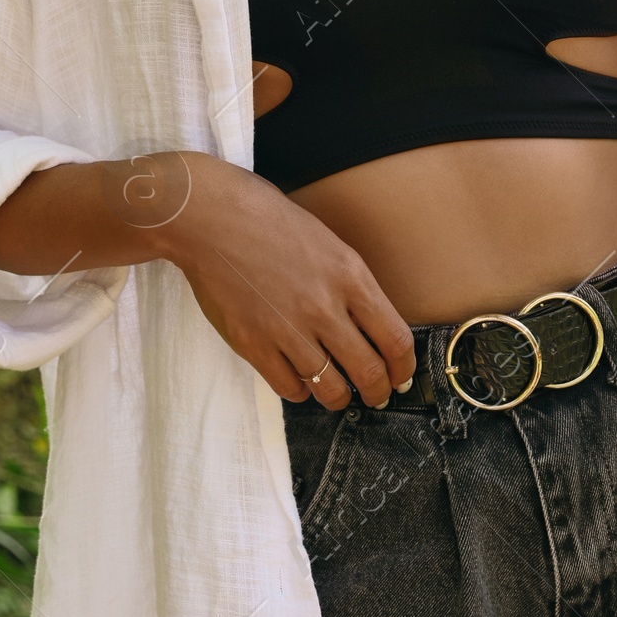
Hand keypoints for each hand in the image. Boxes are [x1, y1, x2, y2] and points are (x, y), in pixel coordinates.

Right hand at [141, 152, 417, 410]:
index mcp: (350, 277)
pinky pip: (289, 387)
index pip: (396, 340)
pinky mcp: (254, 344)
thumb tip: (372, 328)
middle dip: (377, 393)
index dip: (404, 368)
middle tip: (375, 396)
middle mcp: (324, 307)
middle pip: (368, 372)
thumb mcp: (329, 244)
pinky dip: (299, 390)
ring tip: (337, 394)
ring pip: (330, 389)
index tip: (400, 377)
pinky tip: (299, 380)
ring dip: (338, 398)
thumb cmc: (270, 222)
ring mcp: (288, 329)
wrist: (212, 218)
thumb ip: (352, 286)